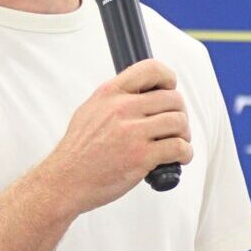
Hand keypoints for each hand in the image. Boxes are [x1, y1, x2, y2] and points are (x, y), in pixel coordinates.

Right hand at [38, 59, 192, 215]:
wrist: (65, 181)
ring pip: (179, 122)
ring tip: (178, 142)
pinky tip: (179, 158)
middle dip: (180, 113)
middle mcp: (121, 109)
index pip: (151, 69)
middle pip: (173, 99)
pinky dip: (185, 153)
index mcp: (110, 93)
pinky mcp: (141, 157)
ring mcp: (132, 133)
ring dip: (184, 134)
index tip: (170, 90)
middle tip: (176, 127)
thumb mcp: (91, 110)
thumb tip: (146, 92)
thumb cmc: (79, 150)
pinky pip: (179, 147)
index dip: (168, 78)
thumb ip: (116, 98)